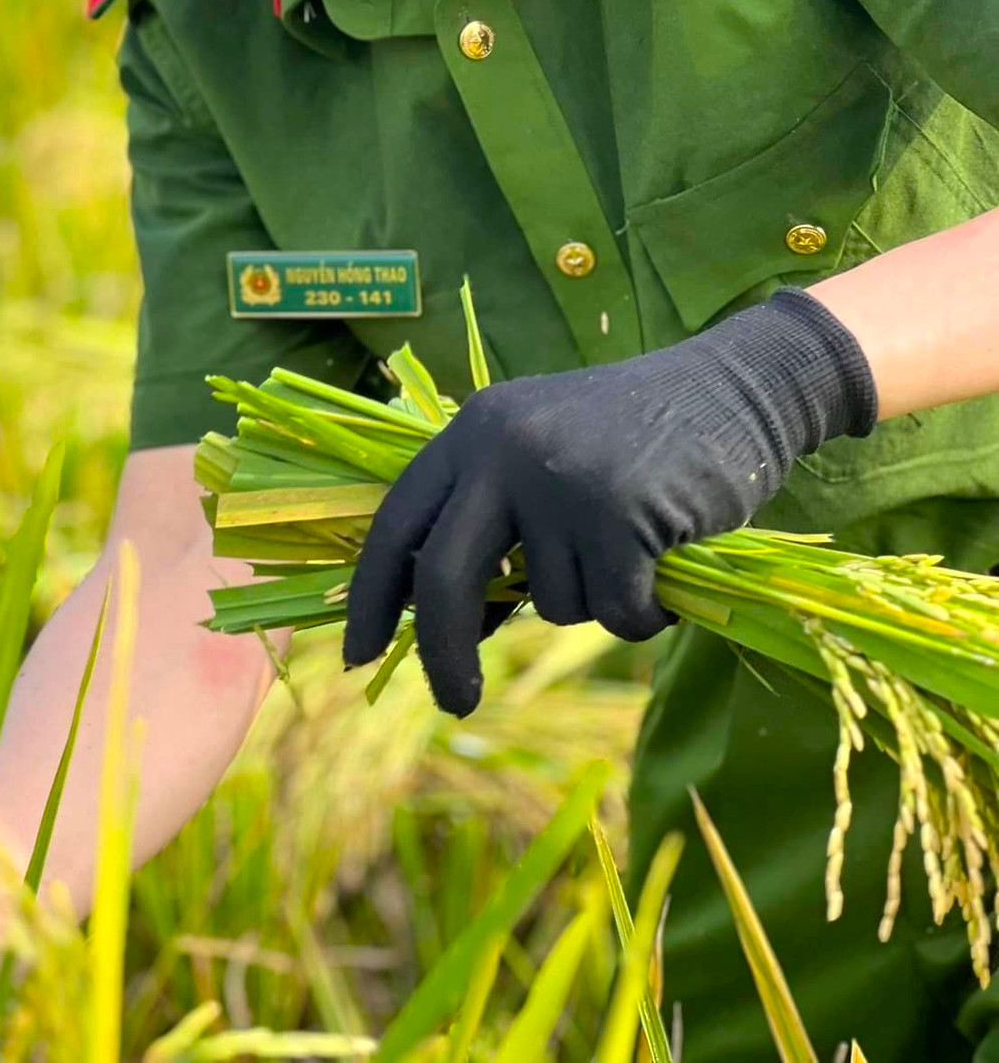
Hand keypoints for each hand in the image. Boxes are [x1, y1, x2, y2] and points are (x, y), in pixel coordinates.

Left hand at [342, 288, 875, 716]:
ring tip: (633, 540)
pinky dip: (644, 608)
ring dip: (596, 597)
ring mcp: (560, 479)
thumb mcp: (544, 464)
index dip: (370, 594)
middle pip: (444, 578)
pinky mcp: (619, 513)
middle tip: (457, 702)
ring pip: (552, 603)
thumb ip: (494, 529)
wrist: (734, 389)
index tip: (358, 653)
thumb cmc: (636, 439)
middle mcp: (503, 449)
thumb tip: (448, 628)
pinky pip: (615, 611)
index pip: (397, 522)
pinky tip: (666, 554)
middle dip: (444, 652)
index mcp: (473, 432)